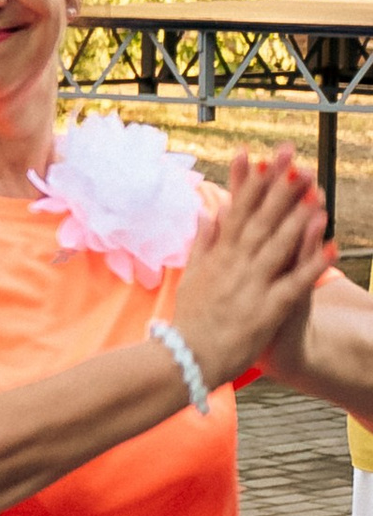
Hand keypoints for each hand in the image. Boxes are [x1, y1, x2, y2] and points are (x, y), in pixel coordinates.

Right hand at [173, 150, 330, 386]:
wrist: (187, 359)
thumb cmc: (190, 319)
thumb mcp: (190, 275)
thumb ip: (203, 243)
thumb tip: (209, 212)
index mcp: (218, 255)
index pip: (237, 211)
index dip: (251, 182)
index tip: (262, 157)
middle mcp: (235, 264)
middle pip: (262, 220)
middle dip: (280, 189)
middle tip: (296, 161)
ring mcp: (251, 285)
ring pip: (279, 244)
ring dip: (298, 217)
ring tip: (315, 192)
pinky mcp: (267, 309)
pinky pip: (294, 282)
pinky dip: (312, 263)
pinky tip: (329, 245)